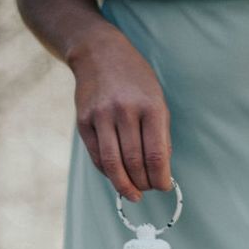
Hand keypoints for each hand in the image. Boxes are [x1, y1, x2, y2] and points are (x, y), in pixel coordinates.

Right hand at [68, 22, 171, 201]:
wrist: (100, 54)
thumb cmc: (134, 80)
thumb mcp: (156, 99)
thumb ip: (160, 134)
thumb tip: (162, 170)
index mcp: (150, 106)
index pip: (155, 154)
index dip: (160, 178)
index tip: (164, 187)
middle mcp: (125, 111)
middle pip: (134, 163)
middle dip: (143, 183)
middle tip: (147, 190)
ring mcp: (102, 116)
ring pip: (113, 164)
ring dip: (124, 185)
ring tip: (133, 194)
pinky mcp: (84, 122)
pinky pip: (97, 157)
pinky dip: (108, 172)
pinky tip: (117, 176)